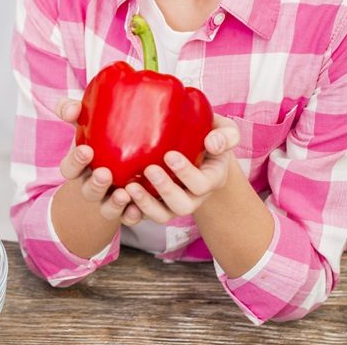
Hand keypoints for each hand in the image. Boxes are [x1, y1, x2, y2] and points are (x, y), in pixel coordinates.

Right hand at [56, 98, 143, 225]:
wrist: (120, 165)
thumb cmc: (99, 141)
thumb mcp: (85, 124)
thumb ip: (74, 111)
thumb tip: (72, 108)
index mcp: (80, 167)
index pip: (70, 168)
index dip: (75, 161)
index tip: (86, 150)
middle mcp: (92, 187)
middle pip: (88, 191)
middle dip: (95, 184)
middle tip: (105, 173)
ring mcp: (109, 201)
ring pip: (107, 208)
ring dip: (114, 204)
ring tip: (124, 194)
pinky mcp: (127, 210)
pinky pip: (128, 218)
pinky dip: (131, 216)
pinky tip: (137, 210)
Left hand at [122, 114, 240, 223]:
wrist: (195, 149)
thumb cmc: (209, 136)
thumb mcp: (223, 131)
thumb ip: (226, 135)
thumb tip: (212, 143)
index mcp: (211, 179)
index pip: (202, 184)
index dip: (186, 173)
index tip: (169, 155)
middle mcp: (193, 196)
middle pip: (182, 205)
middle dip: (166, 190)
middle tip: (150, 169)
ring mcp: (173, 203)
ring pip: (162, 215)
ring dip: (146, 204)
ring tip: (130, 186)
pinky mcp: (155, 204)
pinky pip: (143, 216)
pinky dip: (132, 212)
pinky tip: (120, 197)